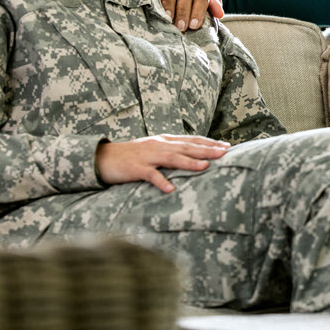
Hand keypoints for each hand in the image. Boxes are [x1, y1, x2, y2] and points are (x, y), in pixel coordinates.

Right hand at [95, 134, 230, 192]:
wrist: (103, 158)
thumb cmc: (132, 156)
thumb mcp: (154, 149)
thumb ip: (171, 151)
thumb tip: (193, 155)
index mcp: (164, 140)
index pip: (190, 140)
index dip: (208, 142)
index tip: (226, 146)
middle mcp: (158, 145)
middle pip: (186, 147)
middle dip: (206, 149)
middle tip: (224, 152)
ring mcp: (147, 156)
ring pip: (171, 158)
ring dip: (189, 162)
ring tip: (205, 166)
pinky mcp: (135, 168)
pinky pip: (150, 175)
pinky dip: (161, 181)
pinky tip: (170, 189)